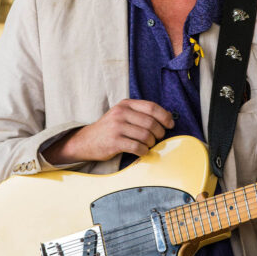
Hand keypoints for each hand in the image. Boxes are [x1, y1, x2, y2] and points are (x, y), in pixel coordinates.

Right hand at [44, 99, 173, 164]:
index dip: (165, 116)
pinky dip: (144, 151)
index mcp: (125, 104)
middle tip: (158, 138)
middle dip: (159, 133)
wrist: (86, 141)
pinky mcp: (114, 142)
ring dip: (151, 143)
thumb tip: (167, 118)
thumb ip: (140, 113)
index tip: (170, 124)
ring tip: (148, 145)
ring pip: (146, 136)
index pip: (152, 107)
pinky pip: (137, 147)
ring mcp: (117, 127)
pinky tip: (142, 151)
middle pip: (151, 123)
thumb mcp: (122, 114)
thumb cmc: (109, 129)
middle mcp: (121, 113)